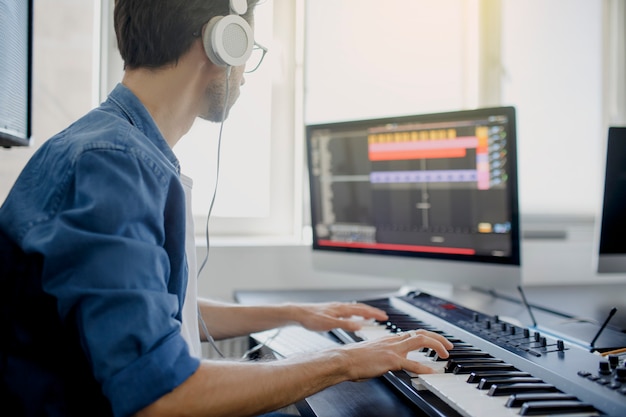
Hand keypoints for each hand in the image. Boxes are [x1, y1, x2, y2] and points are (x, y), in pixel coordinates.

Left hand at [290, 301, 388, 332]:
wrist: (298, 314)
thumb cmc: (311, 318)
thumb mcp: (329, 324)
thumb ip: (345, 325)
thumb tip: (360, 326)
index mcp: (342, 309)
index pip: (362, 310)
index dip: (374, 314)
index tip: (384, 317)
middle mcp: (340, 307)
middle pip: (360, 308)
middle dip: (373, 312)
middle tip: (383, 316)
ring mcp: (336, 308)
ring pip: (354, 309)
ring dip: (365, 312)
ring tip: (371, 316)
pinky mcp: (331, 311)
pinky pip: (348, 311)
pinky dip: (355, 314)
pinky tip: (353, 318)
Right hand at [339, 329, 453, 379]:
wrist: (343, 360)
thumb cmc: (353, 358)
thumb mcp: (372, 353)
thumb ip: (383, 355)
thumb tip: (387, 362)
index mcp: (389, 338)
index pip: (413, 332)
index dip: (428, 336)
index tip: (437, 341)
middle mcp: (393, 340)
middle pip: (421, 333)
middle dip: (438, 338)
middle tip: (449, 346)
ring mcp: (393, 349)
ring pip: (420, 341)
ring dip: (436, 346)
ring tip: (445, 355)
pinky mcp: (391, 360)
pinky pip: (412, 364)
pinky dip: (425, 368)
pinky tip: (432, 373)